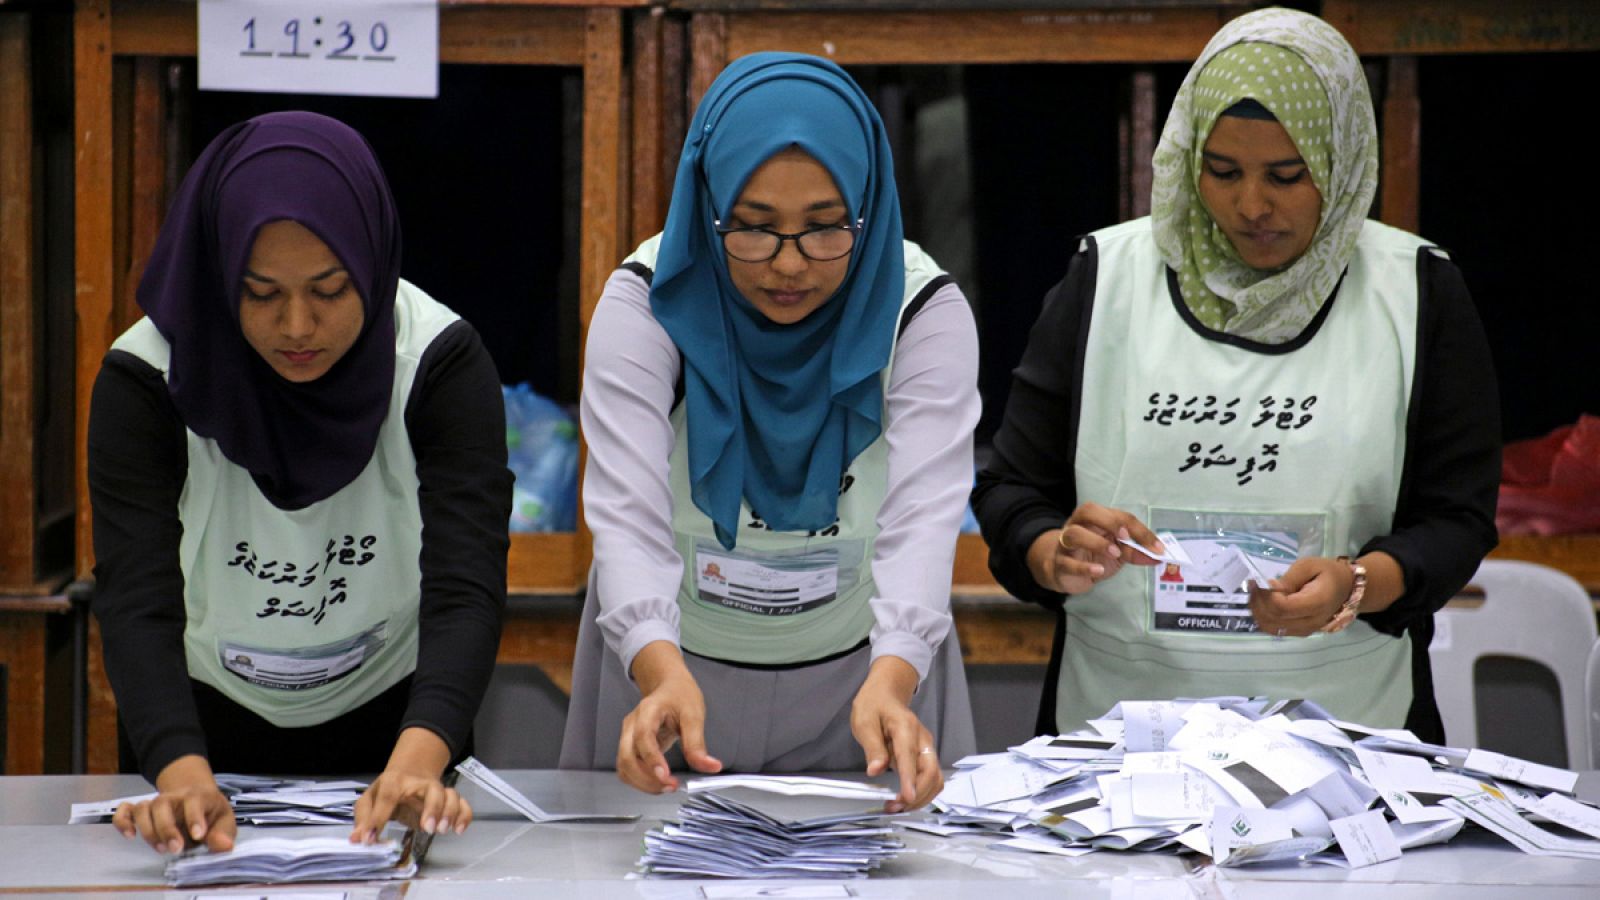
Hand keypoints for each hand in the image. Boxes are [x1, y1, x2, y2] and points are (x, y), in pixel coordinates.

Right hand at [113, 755, 235, 854]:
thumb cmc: (210, 812)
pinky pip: (124, 810)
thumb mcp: (224, 820)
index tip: (198, 836)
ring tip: (160, 848)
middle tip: (175, 849)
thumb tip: (222, 846)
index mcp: (198, 796)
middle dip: (166, 828)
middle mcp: (173, 797)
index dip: (194, 817)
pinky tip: (130, 835)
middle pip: (161, 804)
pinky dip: (122, 821)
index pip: (194, 801)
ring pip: (142, 808)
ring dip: (147, 829)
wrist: (195, 796)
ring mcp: (155, 803)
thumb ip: (224, 833)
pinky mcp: (140, 811)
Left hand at [351, 727, 471, 843]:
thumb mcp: (369, 799)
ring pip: (451, 796)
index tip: (369, 840)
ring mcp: (436, 791)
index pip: (387, 797)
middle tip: (429, 828)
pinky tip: (459, 829)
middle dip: (434, 809)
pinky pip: (463, 804)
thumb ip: (364, 818)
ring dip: (450, 812)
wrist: (412, 770)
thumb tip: (358, 839)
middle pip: (433, 790)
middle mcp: (419, 785)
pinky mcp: (447, 800)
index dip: (377, 818)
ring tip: (442, 830)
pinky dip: (464, 815)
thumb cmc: (388, 789)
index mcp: (394, 782)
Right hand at [618, 641, 721, 793]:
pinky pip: (627, 769)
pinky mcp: (630, 746)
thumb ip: (698, 743)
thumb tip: (710, 766)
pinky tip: (657, 782)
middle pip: (627, 756)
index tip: (666, 776)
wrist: (669, 686)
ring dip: (642, 783)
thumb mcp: (694, 714)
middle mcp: (632, 724)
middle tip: (671, 786)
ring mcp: (628, 736)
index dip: (652, 759)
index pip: (643, 737)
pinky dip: (639, 780)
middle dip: (647, 778)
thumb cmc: (679, 696)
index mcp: (648, 710)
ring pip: (624, 766)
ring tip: (666, 787)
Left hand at [850, 657, 941, 812]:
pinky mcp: (925, 757)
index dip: (910, 780)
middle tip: (892, 807)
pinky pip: (931, 779)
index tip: (906, 799)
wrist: (886, 694)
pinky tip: (905, 800)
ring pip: (935, 780)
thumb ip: (872, 747)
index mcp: (906, 728)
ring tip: (897, 807)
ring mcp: (927, 749)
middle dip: (916, 795)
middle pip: (931, 773)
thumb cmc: (874, 706)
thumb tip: (875, 770)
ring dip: (920, 798)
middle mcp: (922, 740)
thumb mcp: (864, 722)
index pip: (910, 758)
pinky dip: (922, 793)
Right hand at [1028, 503, 1161, 594]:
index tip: (1156, 547)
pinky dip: (1084, 567)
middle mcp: (1078, 525)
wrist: (1064, 571)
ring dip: (1097, 542)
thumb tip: (1157, 556)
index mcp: (1095, 518)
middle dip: (1111, 522)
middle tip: (1126, 537)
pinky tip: (1099, 571)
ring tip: (1115, 554)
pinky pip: (1068, 562)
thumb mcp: (1118, 552)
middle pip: (1088, 511)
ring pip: (1074, 534)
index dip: (1139, 530)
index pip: (1119, 516)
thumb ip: (1135, 552)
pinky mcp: (1060, 564)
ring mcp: (1066, 544)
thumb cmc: (1092, 556)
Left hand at [1247, 556, 1354, 637]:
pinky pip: (1275, 629)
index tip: (1263, 581)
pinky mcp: (1299, 632)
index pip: (1283, 608)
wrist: (1346, 588)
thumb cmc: (1328, 573)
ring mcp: (1305, 630)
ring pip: (1271, 628)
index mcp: (1317, 603)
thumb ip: (1289, 579)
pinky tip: (1261, 602)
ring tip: (1255, 592)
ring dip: (1257, 610)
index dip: (1267, 596)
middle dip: (1257, 601)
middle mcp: (1311, 622)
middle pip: (1273, 619)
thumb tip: (1270, 588)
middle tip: (1253, 584)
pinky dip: (1263, 617)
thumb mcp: (1309, 566)